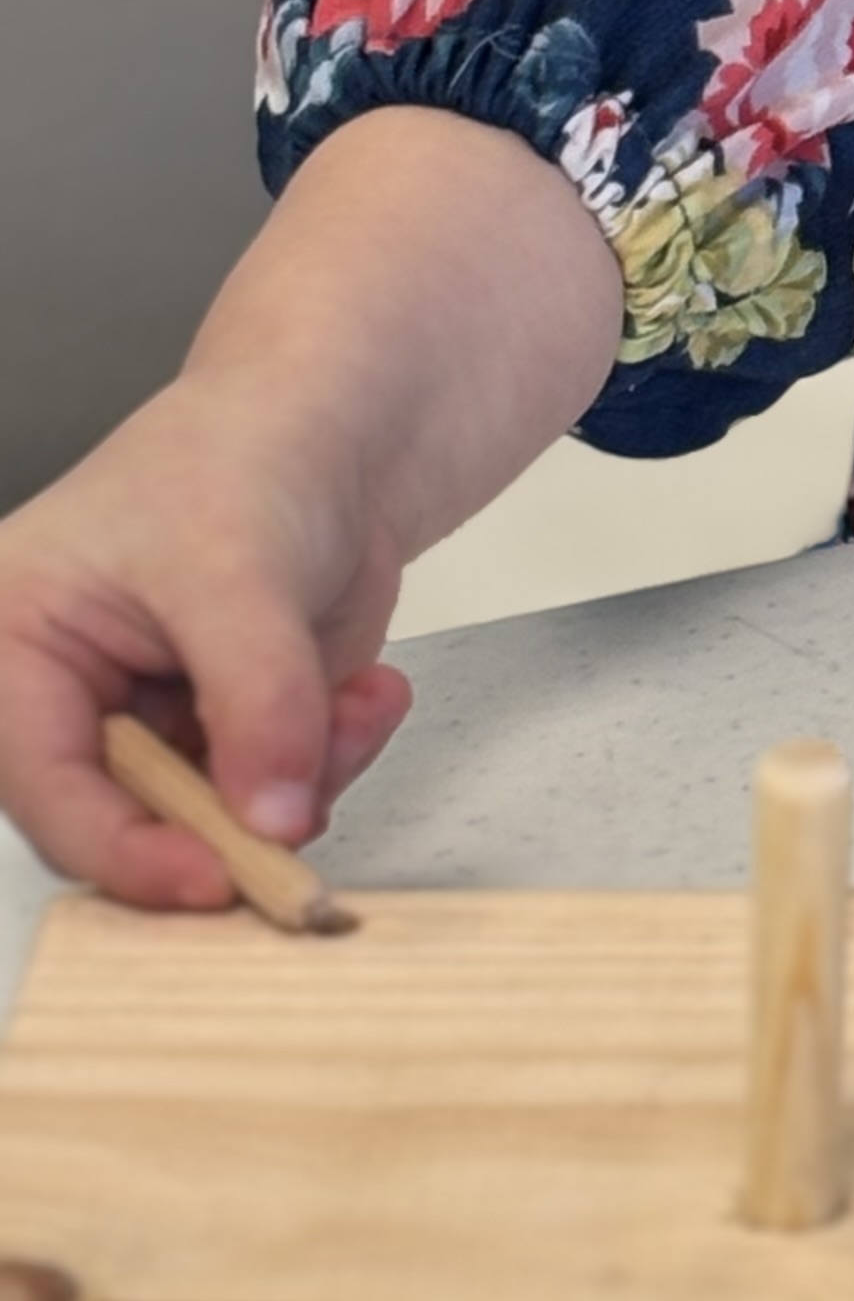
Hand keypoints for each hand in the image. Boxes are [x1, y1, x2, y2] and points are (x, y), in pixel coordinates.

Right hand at [0, 370, 412, 902]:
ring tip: (361, 703)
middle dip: (231, 820)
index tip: (216, 875)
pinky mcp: (224, 728)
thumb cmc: (245, 450)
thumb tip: (272, 818)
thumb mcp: (237, 570)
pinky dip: (333, 760)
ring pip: (213, 817)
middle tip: (304, 813)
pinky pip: (273, 791)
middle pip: (125, 822)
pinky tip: (370, 695)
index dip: (127, 851)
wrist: (335, 424)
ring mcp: (152, 720)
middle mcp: (69, 697)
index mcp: (14, 646)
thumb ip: (255, 699)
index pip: (47, 788)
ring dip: (301, 781)